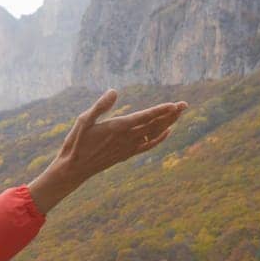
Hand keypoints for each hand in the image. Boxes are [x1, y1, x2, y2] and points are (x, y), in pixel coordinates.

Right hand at [27, 90, 186, 213]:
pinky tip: (167, 132)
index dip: (160, 110)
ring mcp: (128, 147)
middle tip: (185, 104)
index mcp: (117, 127)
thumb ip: (100, 106)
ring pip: (153, 134)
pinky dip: (159, 139)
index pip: (144, 117)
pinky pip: (147, 146)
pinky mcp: (126, 154)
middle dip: (170, 114)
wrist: (74, 169)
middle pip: (154, 124)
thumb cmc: (76, 142)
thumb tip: (114, 91)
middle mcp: (126, 138)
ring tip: (179, 113)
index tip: (174, 104)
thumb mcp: (83, 120)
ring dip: (168, 123)